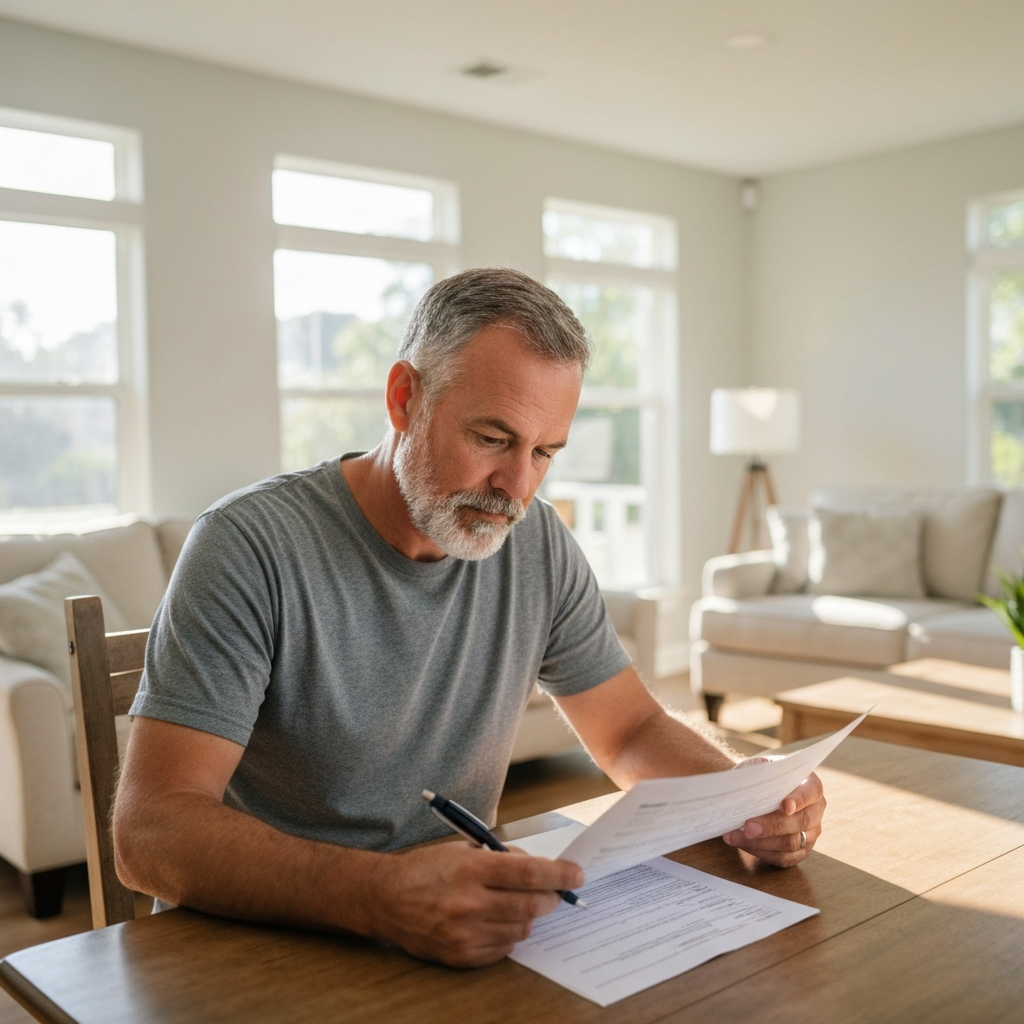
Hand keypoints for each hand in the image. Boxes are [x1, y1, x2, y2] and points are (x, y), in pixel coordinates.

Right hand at [367, 842, 583, 967]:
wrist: (386, 899)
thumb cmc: (426, 869)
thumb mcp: (463, 848)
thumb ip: (501, 858)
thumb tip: (537, 868)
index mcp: (471, 869)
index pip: (528, 874)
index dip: (558, 875)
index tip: (576, 875)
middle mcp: (469, 903)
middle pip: (530, 906)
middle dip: (551, 899)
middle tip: (556, 893)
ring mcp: (464, 934)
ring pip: (520, 930)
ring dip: (530, 918)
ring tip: (520, 905)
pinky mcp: (460, 956)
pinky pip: (503, 949)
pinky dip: (510, 935)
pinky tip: (499, 921)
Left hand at [722, 772, 825, 866]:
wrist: (760, 790)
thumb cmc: (763, 776)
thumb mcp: (762, 766)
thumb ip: (761, 770)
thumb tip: (757, 773)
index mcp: (811, 785)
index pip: (811, 792)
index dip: (799, 800)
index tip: (784, 806)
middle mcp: (816, 810)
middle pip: (801, 822)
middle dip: (772, 826)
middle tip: (748, 827)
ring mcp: (811, 833)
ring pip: (792, 844)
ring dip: (762, 843)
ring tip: (736, 837)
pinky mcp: (801, 850)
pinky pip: (785, 858)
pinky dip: (762, 853)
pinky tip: (744, 845)